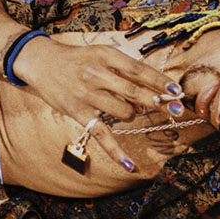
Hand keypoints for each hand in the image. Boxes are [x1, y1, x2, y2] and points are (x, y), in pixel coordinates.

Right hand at [14, 37, 185, 169]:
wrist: (42, 62)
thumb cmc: (78, 59)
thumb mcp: (101, 53)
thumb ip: (126, 67)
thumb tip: (156, 85)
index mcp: (106, 56)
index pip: (139, 70)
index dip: (160, 82)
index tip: (178, 92)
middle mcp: (97, 74)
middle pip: (134, 92)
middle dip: (158, 102)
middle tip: (177, 110)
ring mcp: (87, 95)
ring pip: (124, 112)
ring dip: (133, 114)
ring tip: (128, 109)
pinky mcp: (78, 113)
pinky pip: (102, 135)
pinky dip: (116, 152)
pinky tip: (130, 165)